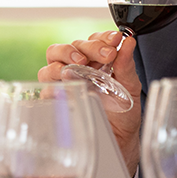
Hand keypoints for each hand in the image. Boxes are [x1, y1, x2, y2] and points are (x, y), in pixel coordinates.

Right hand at [39, 31, 141, 176]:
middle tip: (106, 54)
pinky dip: (55, 83)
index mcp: (95, 61)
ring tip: (81, 63)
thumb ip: (126, 64)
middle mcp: (76, 69)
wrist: (119, 140)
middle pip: (71, 47)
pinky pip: (46, 87)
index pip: (92, 40)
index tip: (115, 40)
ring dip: (65, 58)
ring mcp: (64, 83)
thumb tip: (129, 41)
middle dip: (88, 47)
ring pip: (52, 62)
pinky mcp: (55, 100)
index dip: (101, 38)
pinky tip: (68, 84)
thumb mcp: (130, 86)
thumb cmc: (123, 113)